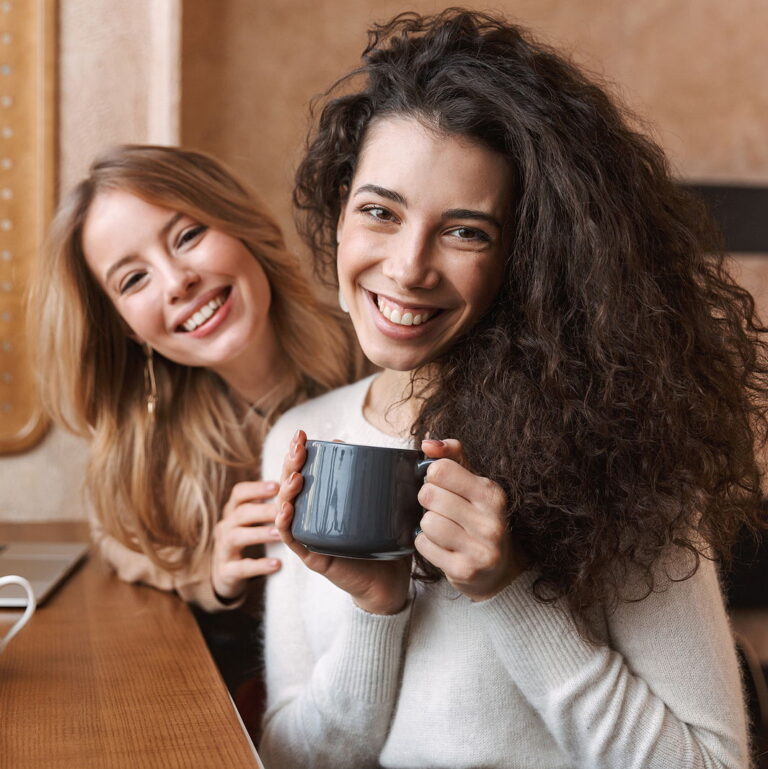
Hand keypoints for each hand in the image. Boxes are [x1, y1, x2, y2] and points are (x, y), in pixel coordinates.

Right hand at [211, 480, 282, 600]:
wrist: (227, 573)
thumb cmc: (246, 537)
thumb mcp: (252, 519)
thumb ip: (268, 502)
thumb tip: (296, 479)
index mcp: (233, 511)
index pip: (239, 493)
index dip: (256, 488)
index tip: (277, 485)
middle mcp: (225, 526)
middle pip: (241, 513)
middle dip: (263, 510)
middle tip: (285, 509)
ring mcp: (223, 549)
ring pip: (237, 537)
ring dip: (260, 533)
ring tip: (280, 534)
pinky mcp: (226, 572)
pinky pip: (241, 568)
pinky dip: (259, 565)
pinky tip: (277, 564)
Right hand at [274, 430, 410, 614]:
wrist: (392, 581)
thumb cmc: (388, 539)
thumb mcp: (387, 501)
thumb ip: (385, 474)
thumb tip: (383, 446)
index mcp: (326, 499)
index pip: (305, 470)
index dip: (299, 452)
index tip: (302, 434)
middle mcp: (314, 515)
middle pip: (292, 485)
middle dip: (290, 463)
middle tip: (296, 446)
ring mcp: (311, 535)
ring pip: (287, 508)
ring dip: (286, 490)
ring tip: (295, 476)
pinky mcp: (314, 556)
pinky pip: (294, 539)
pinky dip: (286, 523)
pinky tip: (288, 509)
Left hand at [415, 439, 523, 601]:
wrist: (498, 569)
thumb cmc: (479, 516)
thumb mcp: (474, 483)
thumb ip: (452, 456)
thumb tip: (427, 443)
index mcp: (492, 494)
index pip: (441, 470)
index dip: (433, 476)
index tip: (441, 484)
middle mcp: (491, 522)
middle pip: (430, 496)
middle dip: (427, 500)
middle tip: (438, 507)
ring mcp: (480, 549)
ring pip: (426, 522)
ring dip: (427, 524)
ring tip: (442, 527)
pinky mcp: (464, 570)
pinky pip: (424, 545)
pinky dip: (425, 543)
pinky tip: (441, 545)